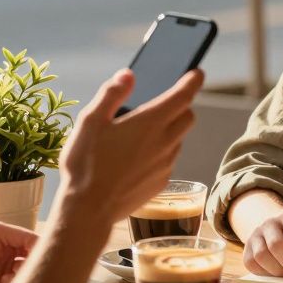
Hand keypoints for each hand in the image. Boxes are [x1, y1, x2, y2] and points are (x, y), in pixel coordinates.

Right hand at [58, 68, 201, 223]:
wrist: (88, 210)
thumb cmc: (86, 163)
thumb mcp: (90, 121)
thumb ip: (111, 94)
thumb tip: (128, 75)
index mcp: (150, 122)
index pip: (184, 95)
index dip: (192, 80)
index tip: (197, 72)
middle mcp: (165, 142)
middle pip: (188, 117)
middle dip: (182, 106)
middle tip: (164, 103)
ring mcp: (165, 164)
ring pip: (178, 140)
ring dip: (170, 130)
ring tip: (144, 132)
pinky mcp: (161, 183)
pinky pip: (168, 161)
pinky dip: (161, 153)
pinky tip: (137, 157)